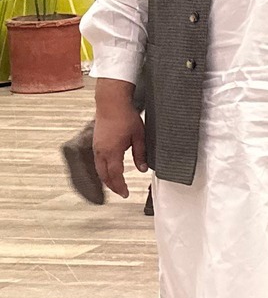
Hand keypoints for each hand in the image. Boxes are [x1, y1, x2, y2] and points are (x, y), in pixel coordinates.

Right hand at [92, 78, 147, 199]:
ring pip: (99, 169)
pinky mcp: (95, 143)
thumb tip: (143, 169)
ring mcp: (96, 148)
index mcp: (112, 151)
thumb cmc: (126, 117)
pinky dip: (103, 170)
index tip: (126, 194)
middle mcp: (101, 152)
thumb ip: (141, 154)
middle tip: (122, 192)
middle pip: (104, 175)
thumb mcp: (139, 136)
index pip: (115, 175)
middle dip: (113, 186)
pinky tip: (110, 171)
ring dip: (107, 179)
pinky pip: (98, 162)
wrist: (111, 103)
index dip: (120, 186)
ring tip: (116, 185)